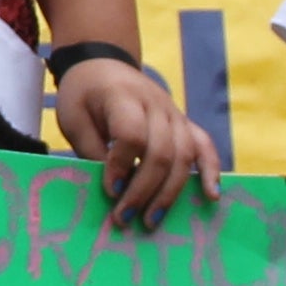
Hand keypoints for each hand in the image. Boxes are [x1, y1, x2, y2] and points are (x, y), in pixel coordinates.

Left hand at [52, 54, 217, 229]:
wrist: (104, 65)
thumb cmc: (84, 96)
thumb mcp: (74, 119)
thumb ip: (91, 150)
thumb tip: (113, 190)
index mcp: (123, 97)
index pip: (131, 134)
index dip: (121, 165)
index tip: (109, 190)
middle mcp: (155, 104)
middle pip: (161, 151)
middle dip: (144, 190)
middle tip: (124, 217)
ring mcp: (174, 113)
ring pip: (183, 155)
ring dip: (169, 192)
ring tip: (152, 220)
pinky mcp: (184, 123)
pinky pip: (204, 146)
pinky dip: (210, 171)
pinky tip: (211, 196)